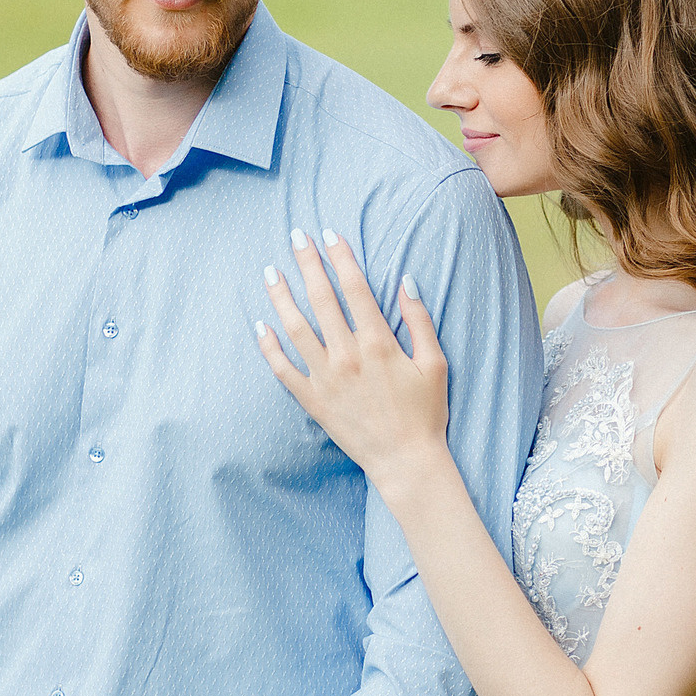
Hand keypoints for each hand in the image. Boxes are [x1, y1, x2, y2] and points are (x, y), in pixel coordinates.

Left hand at [257, 229, 449, 493]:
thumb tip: (406, 282)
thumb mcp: (435, 363)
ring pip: (295, 328)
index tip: (329, 234)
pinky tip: (260, 326)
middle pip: (322, 299)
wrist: (405, 461)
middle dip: (308, 264)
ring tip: (271, 273)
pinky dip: (269, 347)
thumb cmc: (426, 412)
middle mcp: (347, 356)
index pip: (355, 288)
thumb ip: (420, 321)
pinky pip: (282, 369)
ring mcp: (326, 378)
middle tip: (296, 237)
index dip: (341, 258)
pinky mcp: (313, 400)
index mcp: (379, 343)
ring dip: (281, 297)